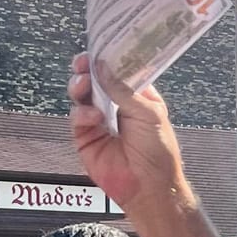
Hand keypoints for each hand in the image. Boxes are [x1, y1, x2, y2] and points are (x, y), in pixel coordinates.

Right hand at [69, 54, 190, 216]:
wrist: (149, 187)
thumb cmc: (159, 153)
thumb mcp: (149, 114)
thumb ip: (124, 90)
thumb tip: (104, 68)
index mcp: (138, 97)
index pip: (119, 72)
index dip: (109, 60)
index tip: (99, 49)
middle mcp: (117, 106)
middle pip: (96, 80)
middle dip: (88, 69)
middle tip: (83, 62)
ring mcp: (100, 120)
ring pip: (82, 95)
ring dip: (81, 86)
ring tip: (84, 84)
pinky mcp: (86, 137)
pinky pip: (77, 117)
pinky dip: (82, 113)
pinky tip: (93, 117)